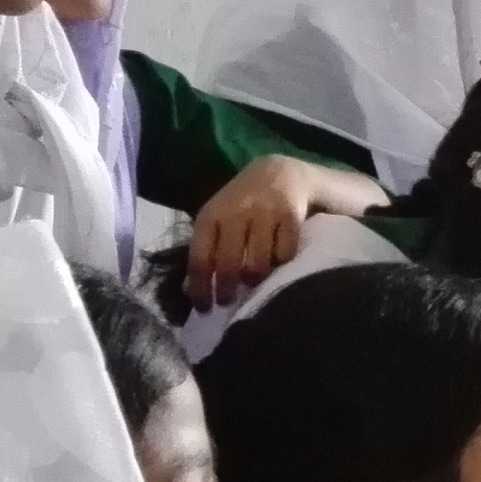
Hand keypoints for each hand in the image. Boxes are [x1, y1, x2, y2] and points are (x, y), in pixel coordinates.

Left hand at [187, 156, 389, 308]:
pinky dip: (281, 261)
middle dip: (226, 289)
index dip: (200, 288)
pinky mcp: (291, 215)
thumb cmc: (244, 204)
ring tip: (255, 279)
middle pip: (227, 264)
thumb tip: (189, 290)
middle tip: (229, 301)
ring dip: (255, 278)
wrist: (281, 173)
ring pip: (256, 264)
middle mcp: (235, 213)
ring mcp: (264, 213)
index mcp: (211, 215)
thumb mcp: (219, 221)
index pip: (200, 258)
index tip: (203, 309)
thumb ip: (205, 251)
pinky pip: (284, 254)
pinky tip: (279, 258)